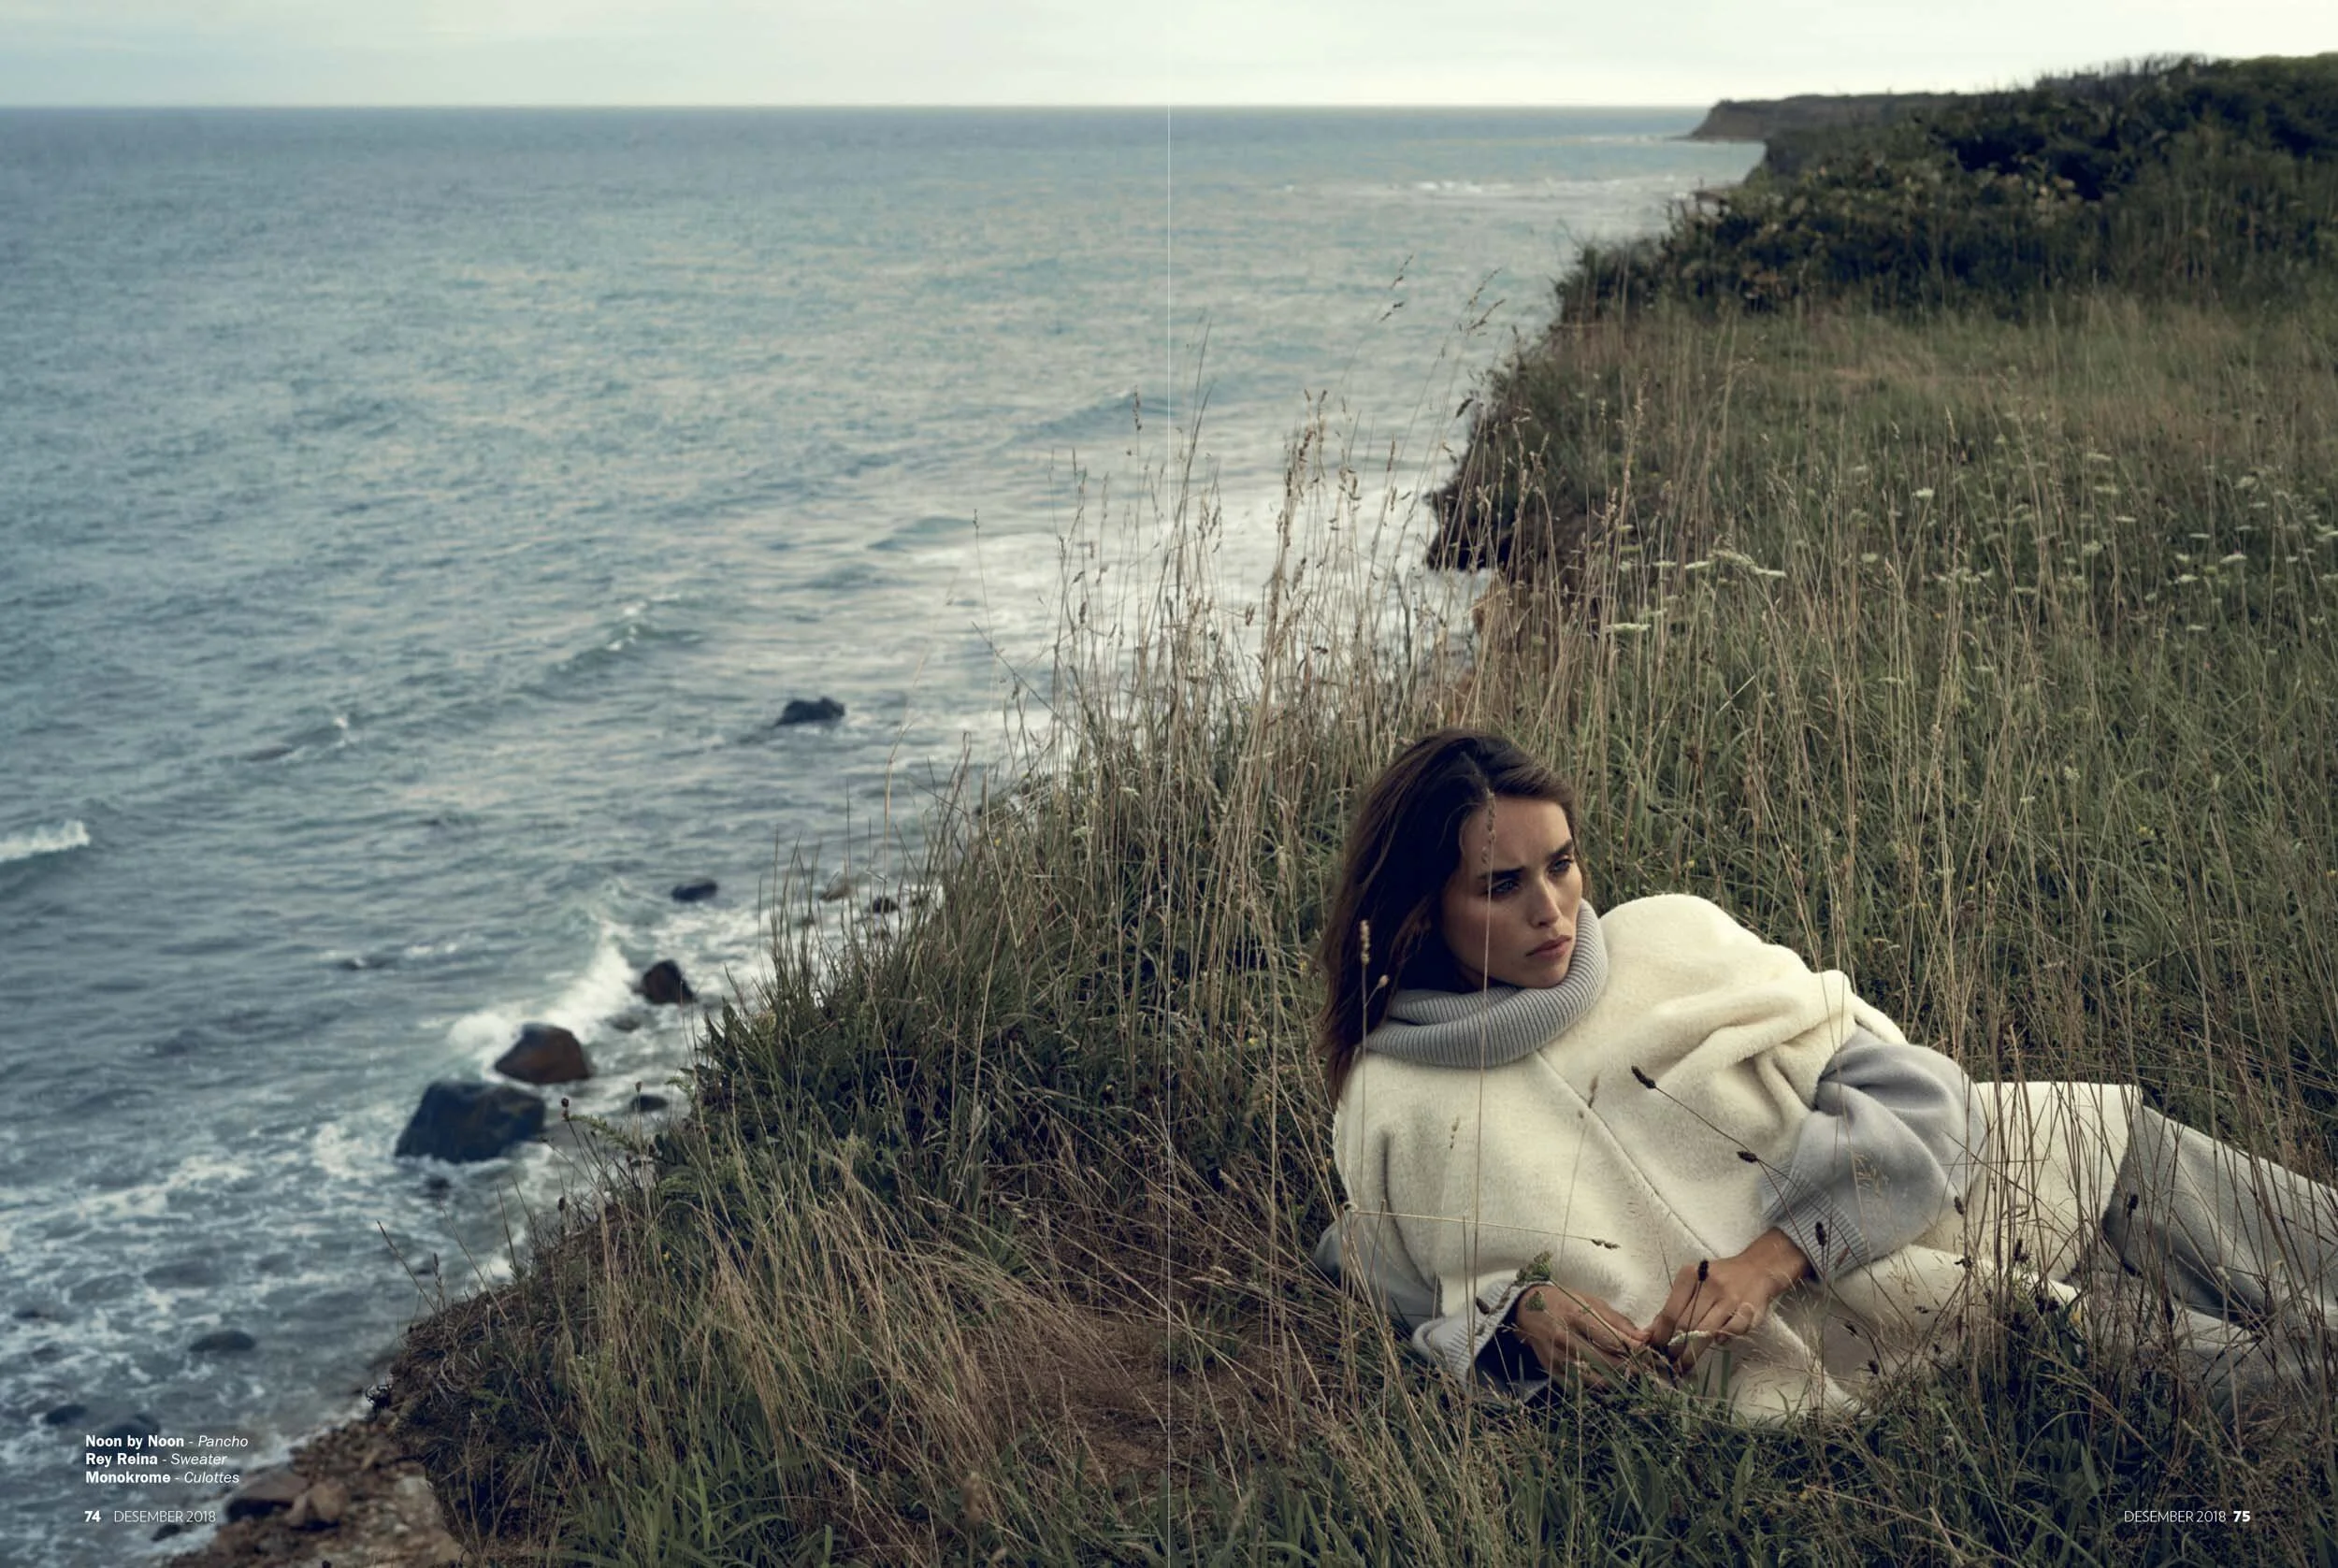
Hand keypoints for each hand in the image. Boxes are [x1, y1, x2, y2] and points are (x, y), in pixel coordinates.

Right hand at [1507, 1281, 1659, 1383]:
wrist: (1526, 1309)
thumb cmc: (1564, 1302)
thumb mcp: (1591, 1302)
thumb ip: (1618, 1322)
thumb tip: (1643, 1338)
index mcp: (1576, 1316)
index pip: (1612, 1339)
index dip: (1634, 1349)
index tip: (1647, 1353)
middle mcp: (1564, 1338)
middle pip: (1606, 1362)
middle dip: (1628, 1367)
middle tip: (1641, 1367)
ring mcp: (1557, 1357)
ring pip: (1595, 1379)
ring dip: (1615, 1379)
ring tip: (1625, 1373)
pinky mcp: (1551, 1371)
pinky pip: (1581, 1386)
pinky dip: (1597, 1385)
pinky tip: (1606, 1378)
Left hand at [1645, 1228, 1811, 1373]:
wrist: (1758, 1268)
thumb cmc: (1718, 1278)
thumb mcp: (1693, 1283)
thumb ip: (1673, 1305)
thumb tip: (1650, 1332)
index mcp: (1690, 1275)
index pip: (1670, 1311)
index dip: (1661, 1334)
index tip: (1654, 1350)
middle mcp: (1709, 1286)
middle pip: (1686, 1324)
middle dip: (1675, 1348)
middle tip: (1669, 1364)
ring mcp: (1730, 1298)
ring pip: (1706, 1331)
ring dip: (1693, 1352)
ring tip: (1684, 1365)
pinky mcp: (1749, 1309)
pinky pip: (1733, 1331)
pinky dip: (1723, 1339)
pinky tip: (1718, 1343)